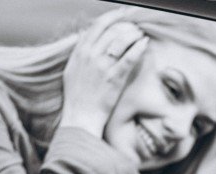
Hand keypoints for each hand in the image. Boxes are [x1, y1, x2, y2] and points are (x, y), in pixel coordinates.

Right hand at [60, 14, 148, 137]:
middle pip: (111, 30)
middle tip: (134, 27)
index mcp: (80, 52)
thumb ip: (78, 51)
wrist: (81, 116)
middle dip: (125, 25)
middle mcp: (90, 56)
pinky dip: (138, 48)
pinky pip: (129, 57)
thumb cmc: (76, 96)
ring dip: (133, 34)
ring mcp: (102, 66)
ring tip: (140, 35)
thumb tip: (84, 34)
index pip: (97, 26)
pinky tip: (145, 43)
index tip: (121, 15)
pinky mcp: (114, 78)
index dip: (111, 17)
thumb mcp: (70, 70)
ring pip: (120, 40)